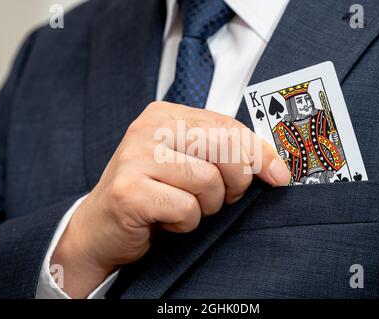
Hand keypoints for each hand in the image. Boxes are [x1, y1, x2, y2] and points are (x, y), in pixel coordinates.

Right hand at [51, 101, 289, 297]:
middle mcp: (149, 128)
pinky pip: (186, 208)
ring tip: (184, 207)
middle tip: (222, 197)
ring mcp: (136, 157)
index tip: (277, 174)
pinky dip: (185, 223)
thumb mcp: (188, 164)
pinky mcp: (130, 189)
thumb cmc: (150, 194)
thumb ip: (222, 153)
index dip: (258, 152)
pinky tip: (166, 220)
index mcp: (165, 115)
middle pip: (223, 147)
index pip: (227, 125)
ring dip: (205, 206)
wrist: (101, 226)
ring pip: (208, 181)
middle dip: (235, 180)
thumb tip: (273, 164)